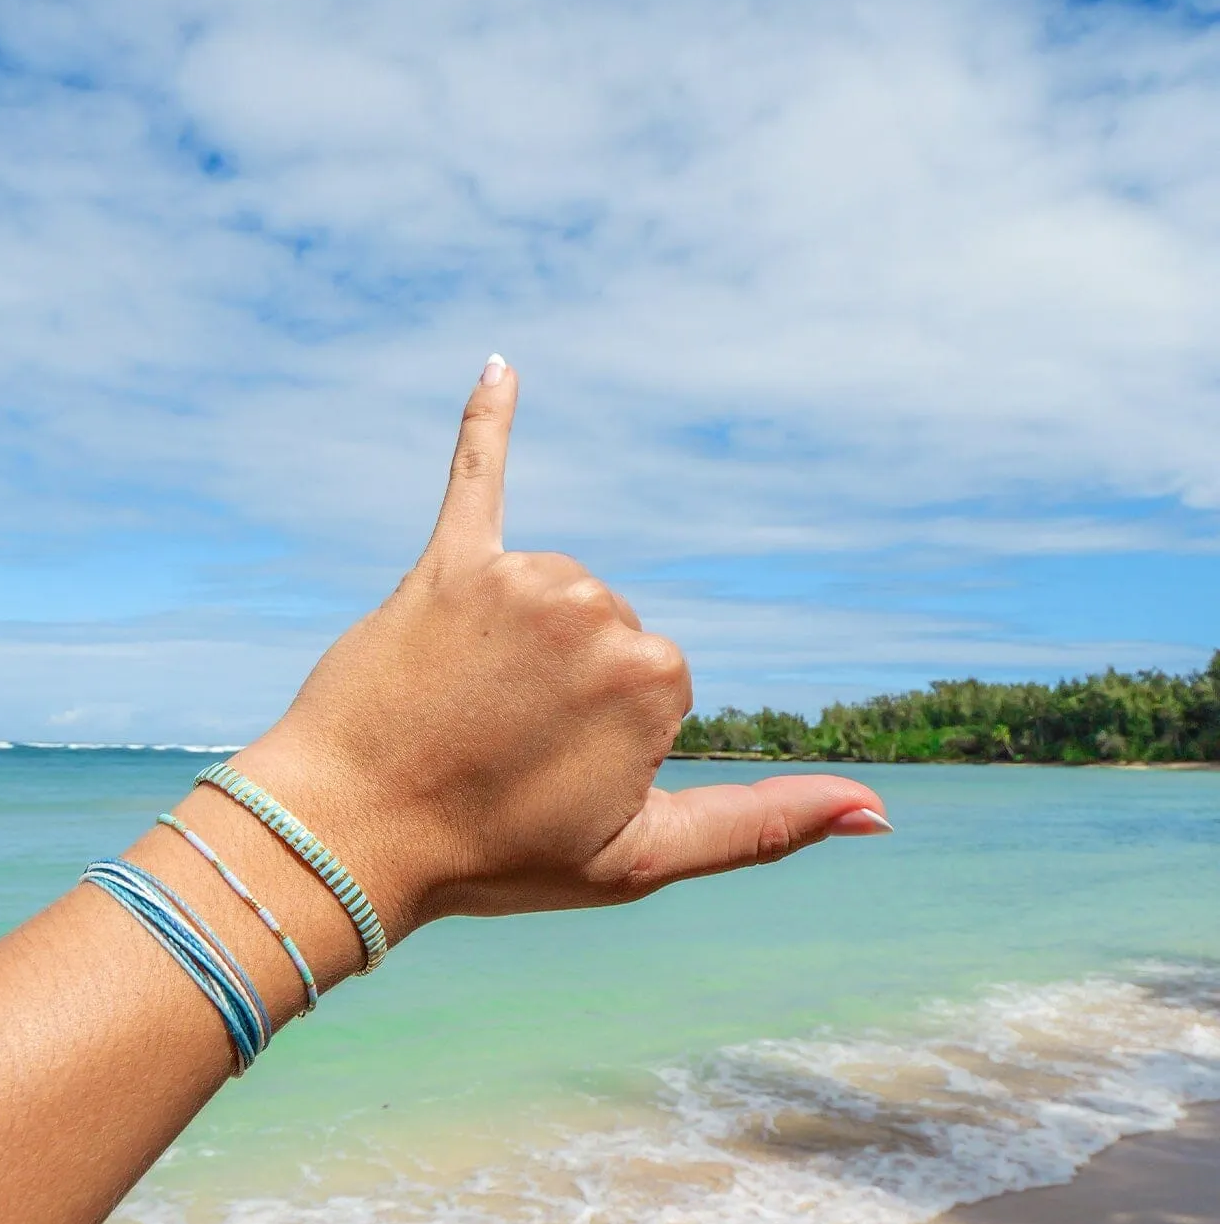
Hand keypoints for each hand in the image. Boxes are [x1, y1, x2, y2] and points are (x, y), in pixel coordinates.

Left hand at [239, 357, 889, 943]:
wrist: (345, 835)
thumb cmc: (494, 854)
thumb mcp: (642, 860)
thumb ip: (763, 826)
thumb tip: (879, 812)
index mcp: (654, 676)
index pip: (655, 687)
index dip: (603, 743)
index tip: (544, 779)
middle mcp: (595, 605)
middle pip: (606, 634)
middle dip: (560, 690)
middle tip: (492, 749)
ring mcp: (519, 578)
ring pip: (554, 594)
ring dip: (519, 646)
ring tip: (461, 707)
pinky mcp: (448, 562)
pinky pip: (478, 478)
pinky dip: (488, 424)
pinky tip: (500, 364)